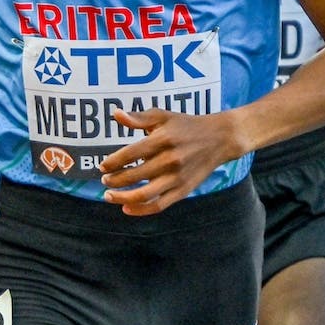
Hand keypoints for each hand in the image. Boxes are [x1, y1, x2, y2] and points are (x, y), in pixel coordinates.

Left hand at [99, 108, 243, 215]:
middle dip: (114, 180)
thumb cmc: (186, 126)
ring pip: (145, 194)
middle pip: (135, 175)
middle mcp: (170, 160)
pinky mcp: (184, 190)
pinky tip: (126, 208)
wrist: (221, 138)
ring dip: (122, 198)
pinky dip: (141, 210)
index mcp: (163, 140)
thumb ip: (138, 118)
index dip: (112, 162)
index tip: (102, 166)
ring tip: (109, 196)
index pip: (130, 154)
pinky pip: (159, 205)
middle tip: (104, 180)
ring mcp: (178, 177)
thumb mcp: (163, 116)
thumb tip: (115, 114)